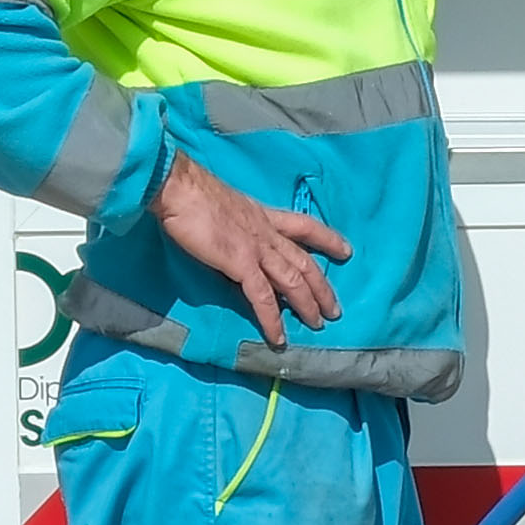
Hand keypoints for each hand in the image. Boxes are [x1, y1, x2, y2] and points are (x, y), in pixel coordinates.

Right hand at [150, 152, 340, 341]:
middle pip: (304, 262)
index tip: (346, 250)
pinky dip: (272, 320)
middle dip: (323, 287)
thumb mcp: (224, 205)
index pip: (305, 226)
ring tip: (319, 325)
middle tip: (336, 309)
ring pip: (293, 281)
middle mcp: (266, 232)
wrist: (178, 187)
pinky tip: (279, 337)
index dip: (328, 239)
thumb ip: (235, 223)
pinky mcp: (241, 263)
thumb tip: (232, 238)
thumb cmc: (191, 193)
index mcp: (263, 215)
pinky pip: (263, 297)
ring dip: (308, 305)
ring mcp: (256, 248)